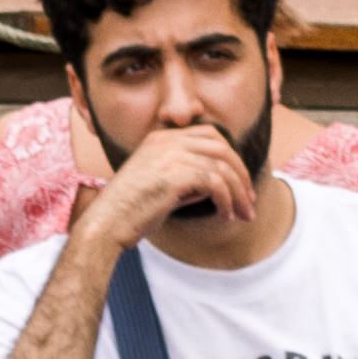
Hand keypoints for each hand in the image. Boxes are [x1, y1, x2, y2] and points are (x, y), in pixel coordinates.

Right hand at [81, 117, 262, 256]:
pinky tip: (225, 215)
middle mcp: (166, 141)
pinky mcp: (174, 175)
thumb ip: (189, 178)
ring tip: (243, 214)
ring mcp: (170, 155)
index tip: (241, 185)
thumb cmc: (133, 211)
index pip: (210, 135)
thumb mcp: (162, 186)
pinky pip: (216, 183)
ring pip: (223, 167)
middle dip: (241, 175)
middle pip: (222, 148)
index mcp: (161, 139)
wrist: (107, 223)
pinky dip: (227, 201)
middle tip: (250, 201)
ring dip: (239, 193)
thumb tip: (222, 186)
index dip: (232, 158)